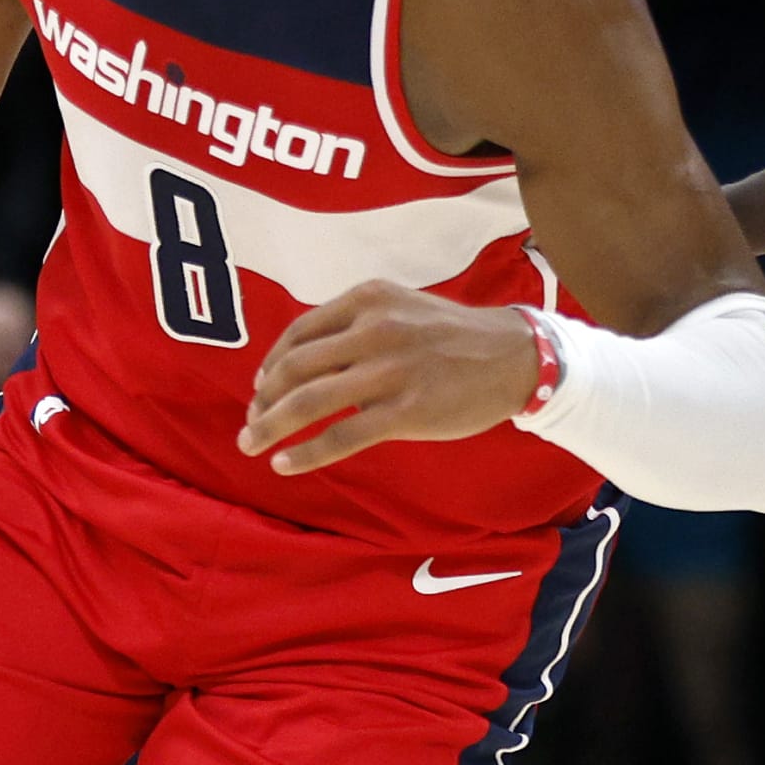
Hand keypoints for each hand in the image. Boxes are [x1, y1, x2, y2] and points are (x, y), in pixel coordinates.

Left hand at [240, 282, 540, 476]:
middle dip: (262, 400)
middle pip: (295, 368)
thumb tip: (303, 362)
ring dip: (270, 427)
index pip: (299, 333)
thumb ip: (355, 327)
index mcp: (368, 300)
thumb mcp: (401, 309)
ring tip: (251, 445)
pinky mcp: (405, 411)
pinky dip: (306, 452)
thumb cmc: (452, 336)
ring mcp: (389, 371)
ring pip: (309, 403)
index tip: (259, 387)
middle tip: (250, 424)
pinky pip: (342, 437)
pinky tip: (285, 463)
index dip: (271, 363)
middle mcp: (373, 330)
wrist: (515, 356)